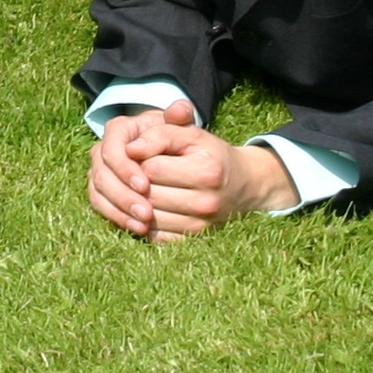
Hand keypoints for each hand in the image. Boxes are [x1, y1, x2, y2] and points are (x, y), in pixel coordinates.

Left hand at [88, 98, 286, 238]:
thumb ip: (162, 133)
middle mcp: (206, 203)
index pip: (151, 168)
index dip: (140, 159)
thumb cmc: (211, 154)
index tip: (144, 154)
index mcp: (206, 172)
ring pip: (147, 216)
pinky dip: (145, 221)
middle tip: (141, 172)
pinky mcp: (193, 239)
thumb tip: (130, 148)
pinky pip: (155, 234)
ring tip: (144, 187)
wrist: (242, 184)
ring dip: (138, 202)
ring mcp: (200, 225)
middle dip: (137, 181)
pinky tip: (149, 206)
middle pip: (148, 194)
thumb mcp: (192, 134)